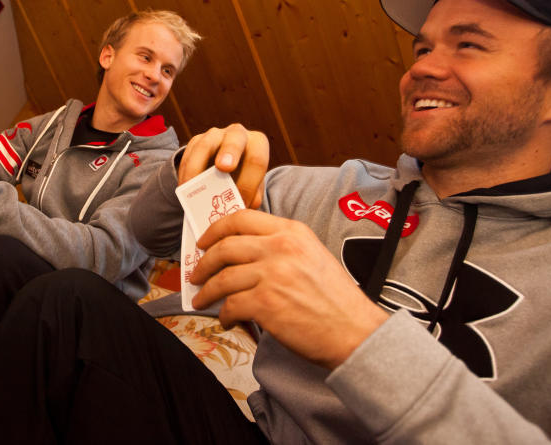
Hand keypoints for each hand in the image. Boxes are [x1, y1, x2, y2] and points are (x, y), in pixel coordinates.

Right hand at [179, 123, 268, 208]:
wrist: (227, 167)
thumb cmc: (244, 178)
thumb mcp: (253, 186)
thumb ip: (252, 195)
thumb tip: (242, 205)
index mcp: (257, 144)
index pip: (257, 159)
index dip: (250, 181)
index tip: (242, 200)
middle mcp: (238, 134)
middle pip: (235, 138)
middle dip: (230, 152)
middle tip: (224, 168)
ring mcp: (215, 135)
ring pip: (205, 145)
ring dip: (199, 166)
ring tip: (192, 187)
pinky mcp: (196, 141)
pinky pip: (188, 154)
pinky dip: (185, 172)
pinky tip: (184, 188)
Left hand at [191, 210, 389, 368]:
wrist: (355, 331)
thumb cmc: (335, 300)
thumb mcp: (311, 256)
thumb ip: (281, 247)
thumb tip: (243, 254)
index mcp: (292, 232)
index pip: (242, 218)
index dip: (216, 229)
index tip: (204, 241)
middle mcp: (281, 248)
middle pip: (225, 246)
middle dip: (204, 262)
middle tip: (196, 273)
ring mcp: (272, 275)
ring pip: (222, 278)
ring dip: (206, 292)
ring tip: (201, 300)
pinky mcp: (266, 304)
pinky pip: (230, 306)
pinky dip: (223, 315)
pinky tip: (227, 320)